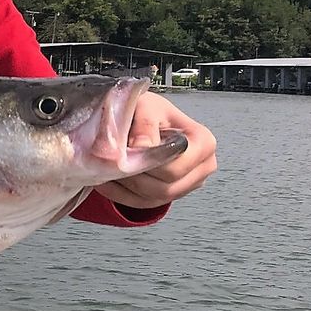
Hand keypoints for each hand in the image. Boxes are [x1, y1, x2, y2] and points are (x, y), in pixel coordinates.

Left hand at [94, 91, 217, 209]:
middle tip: (112, 161)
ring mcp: (188, 184)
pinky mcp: (171, 195)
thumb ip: (145, 124)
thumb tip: (142, 148)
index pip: (174, 168)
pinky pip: (144, 204)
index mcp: (204, 143)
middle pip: (166, 186)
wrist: (143, 118)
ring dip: (126, 186)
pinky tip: (107, 179)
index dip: (147, 163)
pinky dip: (121, 194)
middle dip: (135, 175)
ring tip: (107, 168)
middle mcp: (203, 167)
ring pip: (154, 198)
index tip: (125, 149)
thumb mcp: (147, 106)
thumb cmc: (148, 110)